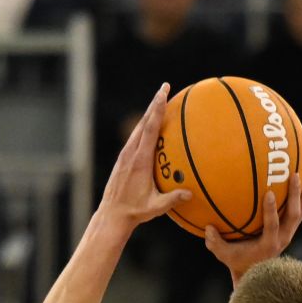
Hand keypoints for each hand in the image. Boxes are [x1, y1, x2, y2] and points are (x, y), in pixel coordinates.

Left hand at [96, 84, 190, 234]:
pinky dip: (144, 127)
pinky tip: (151, 126)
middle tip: (165, 87)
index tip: (163, 94)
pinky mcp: (123, 160)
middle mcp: (130, 154)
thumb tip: (190, 193)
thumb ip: (172, 200)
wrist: (111, 215)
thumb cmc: (134, 211)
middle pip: (143, 122)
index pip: (149, 130)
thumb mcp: (155, 207)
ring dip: (149, 114)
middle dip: (154, 104)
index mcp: (139, 161)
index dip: (156, 110)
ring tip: (159, 101)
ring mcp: (125, 156)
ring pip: (138, 128)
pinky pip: (135, 138)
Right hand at [203, 164, 301, 283]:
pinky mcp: (292, 225)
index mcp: (269, 244)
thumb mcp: (223, 254)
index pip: (272, 226)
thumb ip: (215, 242)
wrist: (255, 270)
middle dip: (295, 194)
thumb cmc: (237, 260)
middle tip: (294, 174)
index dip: (272, 211)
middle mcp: (284, 237)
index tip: (270, 193)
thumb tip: (208, 227)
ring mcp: (290, 230)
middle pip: (294, 214)